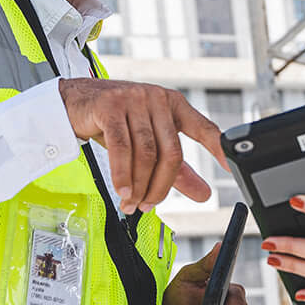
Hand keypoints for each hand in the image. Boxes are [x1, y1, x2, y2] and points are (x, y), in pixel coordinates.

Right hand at [57, 78, 226, 213]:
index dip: (219, 150)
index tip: (232, 170)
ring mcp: (134, 100)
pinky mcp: (110, 105)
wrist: (72, 102)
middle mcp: (157, 99)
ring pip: (145, 153)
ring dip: (139, 185)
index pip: (204, 128)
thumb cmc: (112, 122)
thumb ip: (176, 169)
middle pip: (170, 152)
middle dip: (161, 186)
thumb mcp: (146, 144)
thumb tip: (203, 194)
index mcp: (173, 105)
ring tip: (132, 203)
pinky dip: (122, 174)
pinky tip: (122, 190)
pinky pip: (122, 147)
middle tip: (150, 205)